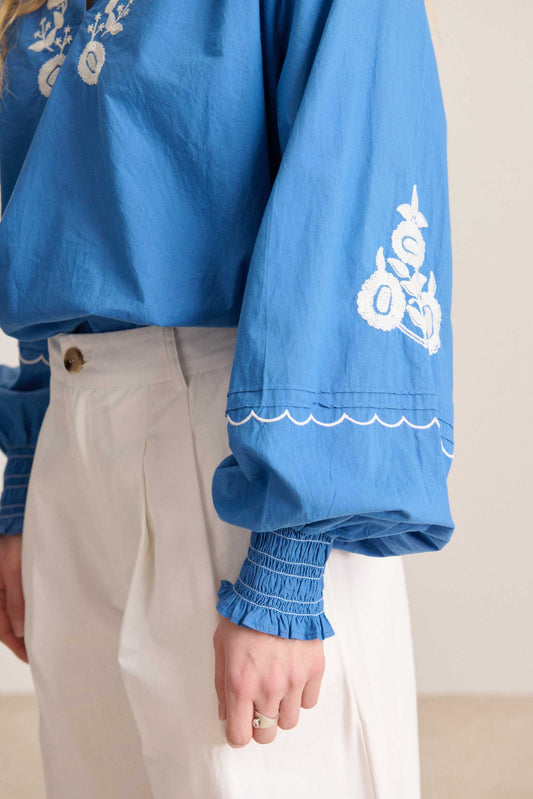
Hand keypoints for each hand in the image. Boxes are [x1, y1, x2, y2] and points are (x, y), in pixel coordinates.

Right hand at [0, 534, 28, 663]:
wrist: (16, 519)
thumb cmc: (13, 540)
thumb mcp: (15, 570)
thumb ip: (16, 600)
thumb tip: (19, 630)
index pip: (1, 629)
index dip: (15, 645)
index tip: (30, 657)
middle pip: (4, 624)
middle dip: (18, 641)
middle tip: (37, 655)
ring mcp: (3, 585)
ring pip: (8, 614)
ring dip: (20, 628)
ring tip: (38, 641)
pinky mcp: (10, 578)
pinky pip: (13, 601)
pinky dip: (21, 613)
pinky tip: (34, 618)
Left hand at [213, 614, 324, 747]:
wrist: (277, 590)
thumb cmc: (245, 614)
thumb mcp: (220, 645)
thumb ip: (221, 683)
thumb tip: (224, 713)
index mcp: (241, 685)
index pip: (240, 735)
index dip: (238, 734)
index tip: (239, 724)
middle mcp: (268, 689)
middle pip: (267, 735)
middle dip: (260, 726)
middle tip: (258, 707)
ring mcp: (294, 682)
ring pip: (289, 721)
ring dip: (281, 710)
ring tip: (276, 688)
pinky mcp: (314, 670)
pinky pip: (309, 702)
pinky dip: (301, 695)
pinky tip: (292, 678)